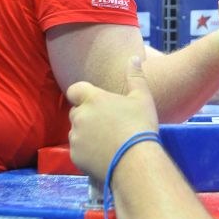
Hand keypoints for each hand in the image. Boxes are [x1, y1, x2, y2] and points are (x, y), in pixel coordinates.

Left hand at [66, 56, 158, 181]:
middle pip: (76, 112)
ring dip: (86, 134)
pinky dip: (87, 152)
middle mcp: (80, 116)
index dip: (82, 95)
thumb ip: (135, 76)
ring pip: (76, 132)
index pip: (74, 90)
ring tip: (108, 142)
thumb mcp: (143, 98)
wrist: (136, 161)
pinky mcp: (75, 156)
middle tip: (108, 124)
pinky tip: (104, 155)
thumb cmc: (140, 125)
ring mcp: (75, 137)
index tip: (96, 103)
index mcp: (93, 99)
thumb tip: (133, 57)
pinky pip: (78, 150)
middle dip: (87, 116)